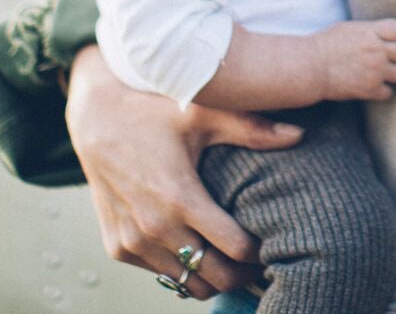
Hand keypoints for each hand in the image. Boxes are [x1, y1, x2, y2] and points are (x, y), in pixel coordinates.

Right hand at [65, 46, 302, 295]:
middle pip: (215, 277)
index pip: (234, 249)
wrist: (95, 116)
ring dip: (213, 275)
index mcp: (179, 198)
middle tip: (262, 260)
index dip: (260, 251)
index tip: (275, 240)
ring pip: (187, 284)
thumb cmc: (153, 110)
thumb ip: (251, 128)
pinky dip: (182, 268)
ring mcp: (132, 242)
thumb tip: (300, 134)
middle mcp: (153, 228)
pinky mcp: (118, 248)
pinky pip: (161, 274)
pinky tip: (198, 246)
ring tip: (233, 257)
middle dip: (243, 274)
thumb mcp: (202, 113)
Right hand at [315, 18, 395, 100]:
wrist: (310, 66)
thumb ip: (371, 30)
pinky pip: (389, 92)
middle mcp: (377, 50)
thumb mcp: (350, 28)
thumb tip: (386, 33)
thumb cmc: (326, 44)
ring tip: (389, 72)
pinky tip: (376, 86)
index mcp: (372, 32)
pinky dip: (384, 90)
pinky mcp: (369, 89)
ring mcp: (375, 71)